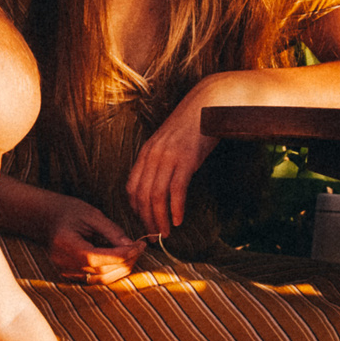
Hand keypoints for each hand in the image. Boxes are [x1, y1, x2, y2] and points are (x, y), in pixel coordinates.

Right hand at [49, 199, 142, 286]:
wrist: (45, 217)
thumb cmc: (68, 211)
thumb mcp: (92, 215)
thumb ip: (112, 231)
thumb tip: (131, 246)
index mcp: (66, 245)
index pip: (98, 258)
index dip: (123, 255)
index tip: (140, 244)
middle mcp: (63, 262)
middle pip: (101, 272)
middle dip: (125, 262)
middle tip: (139, 248)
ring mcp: (64, 271)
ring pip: (100, 279)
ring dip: (120, 269)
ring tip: (132, 254)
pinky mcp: (69, 274)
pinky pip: (94, 279)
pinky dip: (110, 271)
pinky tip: (120, 260)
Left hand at [123, 78, 226, 237]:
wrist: (207, 105)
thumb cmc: (190, 126)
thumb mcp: (167, 143)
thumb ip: (159, 161)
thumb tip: (158, 185)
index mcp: (146, 152)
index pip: (131, 187)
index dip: (135, 208)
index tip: (144, 221)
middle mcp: (153, 156)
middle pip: (142, 195)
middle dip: (146, 219)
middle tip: (153, 235)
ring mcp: (169, 158)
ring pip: (157, 196)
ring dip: (159, 219)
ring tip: (165, 233)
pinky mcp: (186, 160)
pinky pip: (176, 191)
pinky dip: (175, 209)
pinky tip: (177, 220)